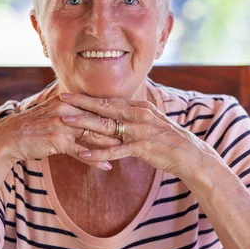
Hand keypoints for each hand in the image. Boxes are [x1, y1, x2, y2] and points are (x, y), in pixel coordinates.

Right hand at [0, 96, 120, 170]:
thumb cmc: (33, 127)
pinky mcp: (57, 140)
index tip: (132, 119)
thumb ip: (71, 112)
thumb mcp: (53, 113)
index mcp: (68, 100)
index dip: (115, 113)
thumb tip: (88, 113)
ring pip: (93, 135)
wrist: (8, 137)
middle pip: (99, 119)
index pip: (97, 106)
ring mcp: (63, 123)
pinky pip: (81, 151)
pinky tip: (106, 166)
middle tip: (137, 135)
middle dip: (119, 127)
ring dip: (112, 144)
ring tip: (128, 151)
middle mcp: (67, 109)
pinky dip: (95, 159)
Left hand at [59, 93, 211, 177]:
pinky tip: (84, 155)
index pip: (109, 100)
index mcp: (139, 107)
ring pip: (107, 125)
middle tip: (60, 99)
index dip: (88, 97)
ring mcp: (140, 130)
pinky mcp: (142, 147)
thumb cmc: (167, 140)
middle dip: (81, 102)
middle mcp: (138, 114)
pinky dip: (99, 152)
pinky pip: (116, 150)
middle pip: (105, 106)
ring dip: (84, 123)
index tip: (70, 93)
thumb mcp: (150, 123)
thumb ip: (133, 117)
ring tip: (64, 121)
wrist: (188, 154)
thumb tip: (117, 114)